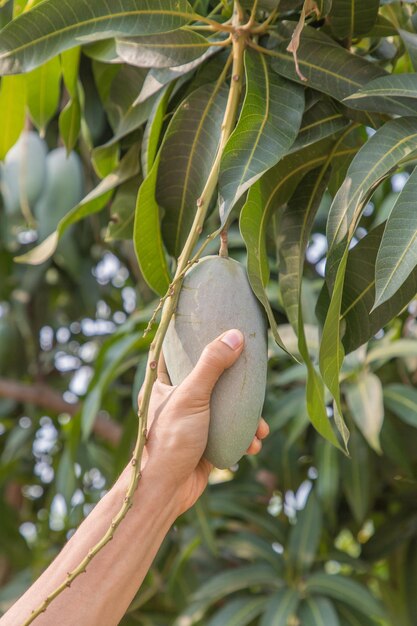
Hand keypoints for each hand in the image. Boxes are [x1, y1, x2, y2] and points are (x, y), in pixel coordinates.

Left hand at [140, 329, 268, 514]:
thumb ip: (212, 365)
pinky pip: (230, 434)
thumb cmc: (170, 440)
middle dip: (237, 386)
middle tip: (255, 382)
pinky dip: (244, 438)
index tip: (221, 331)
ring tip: (261, 427)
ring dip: (247, 418)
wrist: (165, 491)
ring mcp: (192, 423)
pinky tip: (253, 444)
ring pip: (225, 411)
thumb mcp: (192, 396)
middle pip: (212, 381)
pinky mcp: (204, 444)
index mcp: (163, 384)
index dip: (198, 342)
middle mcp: (177, 401)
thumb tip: (235, 335)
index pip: (180, 354)